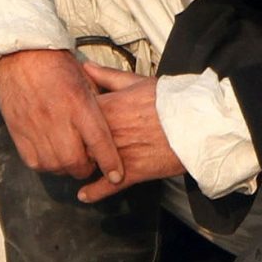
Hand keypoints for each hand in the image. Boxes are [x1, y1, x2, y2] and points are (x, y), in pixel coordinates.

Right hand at [0, 48, 123, 188]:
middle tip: (88, 163)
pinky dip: (46, 164)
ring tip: (69, 159)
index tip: (116, 176)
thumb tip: (108, 129)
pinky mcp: (18, 131)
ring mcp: (35, 126)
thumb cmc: (55, 64)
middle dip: (85, 168)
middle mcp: (56, 117)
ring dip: (65, 167)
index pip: (99, 141)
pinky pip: (34, 162)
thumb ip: (97, 106)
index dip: (110, 163)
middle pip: (75, 161)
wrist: (19, 54)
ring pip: (54, 165)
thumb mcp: (85, 79)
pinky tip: (51, 155)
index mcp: (78, 102)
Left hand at [77, 62, 183, 201]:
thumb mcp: (137, 82)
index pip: (73, 113)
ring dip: (80, 166)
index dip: (66, 118)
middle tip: (65, 147)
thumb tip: (85, 67)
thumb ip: (108, 76)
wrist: (198, 124)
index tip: (63, 120)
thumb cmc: (170, 100)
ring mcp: (119, 153)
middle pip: (77, 141)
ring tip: (73, 167)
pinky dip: (94, 192)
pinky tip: (83, 195)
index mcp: (108, 107)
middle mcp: (109, 132)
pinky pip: (109, 185)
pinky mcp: (133, 172)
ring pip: (89, 163)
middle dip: (70, 144)